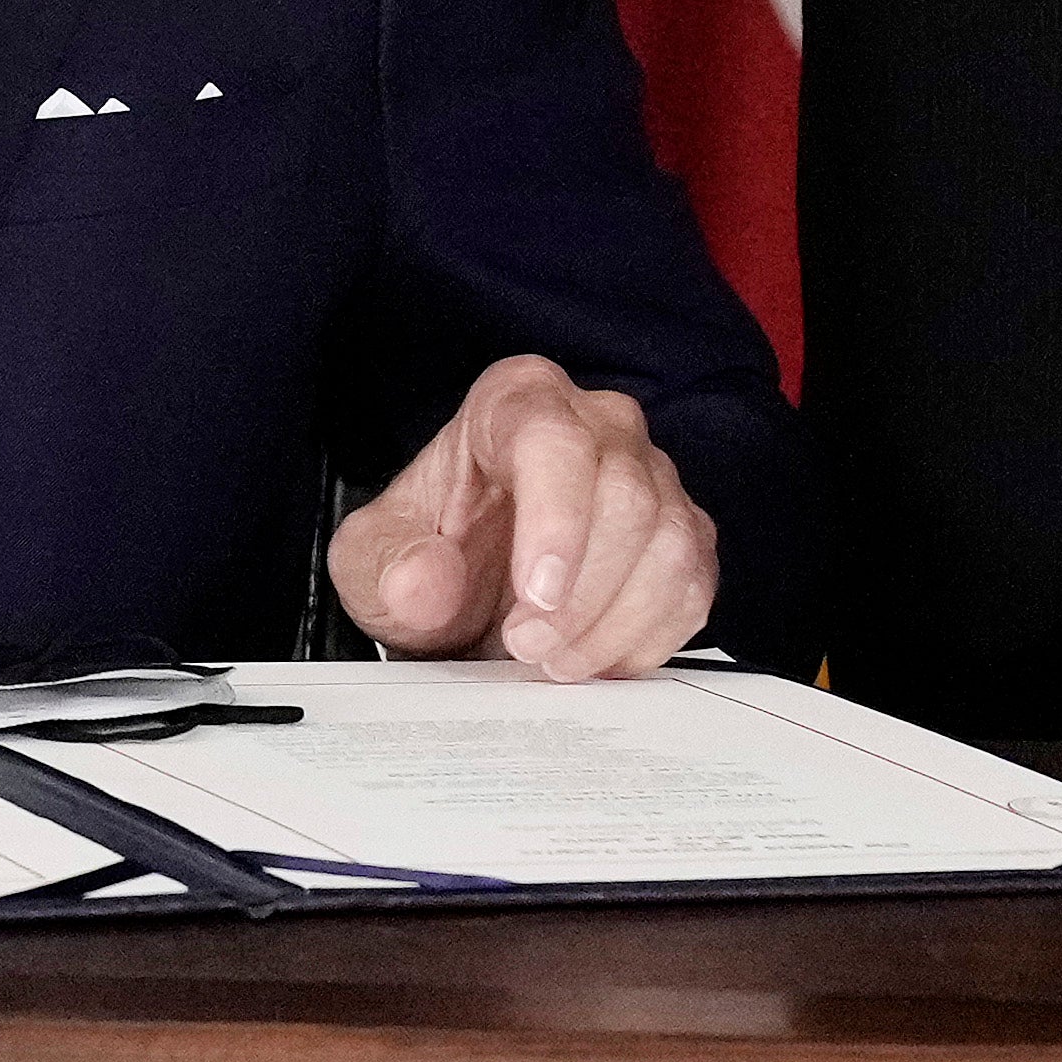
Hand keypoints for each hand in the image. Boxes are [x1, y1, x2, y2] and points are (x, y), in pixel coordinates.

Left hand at [330, 353, 721, 677]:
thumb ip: (385, 567)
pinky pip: (693, 586)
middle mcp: (595, 423)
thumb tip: (423, 582)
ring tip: (554, 660)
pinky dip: (648, 637)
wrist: (466, 587)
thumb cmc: (425, 552)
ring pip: (670, 542)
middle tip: (526, 646)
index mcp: (515, 401)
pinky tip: (596, 657)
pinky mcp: (683, 534)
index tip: (536, 595)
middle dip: (580, 592)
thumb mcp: (369, 560)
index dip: (556, 521)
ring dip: (616, 621)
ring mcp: (650, 476)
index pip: (553, 439)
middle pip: (624, 496)